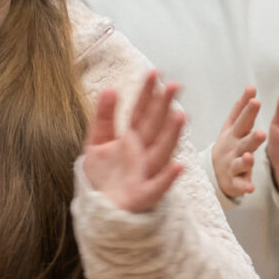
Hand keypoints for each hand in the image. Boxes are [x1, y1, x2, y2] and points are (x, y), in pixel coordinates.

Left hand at [83, 73, 187, 215]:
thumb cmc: (105, 174)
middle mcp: (142, 153)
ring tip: (180, 116)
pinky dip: (168, 177)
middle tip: (174, 86)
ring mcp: (145, 172)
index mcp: (131, 139)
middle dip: (164, 107)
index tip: (154, 73)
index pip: (140, 112)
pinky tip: (178, 167)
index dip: (147, 94)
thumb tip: (110, 89)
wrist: (101, 205)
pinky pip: (158, 185)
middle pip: (154, 127)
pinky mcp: (144, 194)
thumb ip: (103, 117)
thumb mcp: (97, 142)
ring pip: (161, 151)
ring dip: (171, 135)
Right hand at [211, 87, 265, 204]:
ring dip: (245, 160)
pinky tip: (250, 188)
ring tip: (250, 156)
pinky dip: (244, 186)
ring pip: (240, 162)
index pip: (241, 118)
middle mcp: (232, 147)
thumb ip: (241, 109)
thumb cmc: (229, 146)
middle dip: (250, 135)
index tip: (254, 95)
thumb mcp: (231, 127)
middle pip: (242, 140)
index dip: (247, 107)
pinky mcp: (235, 181)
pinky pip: (240, 184)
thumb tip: (251, 87)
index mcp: (233, 133)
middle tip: (260, 131)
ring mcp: (232, 164)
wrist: (215, 172)